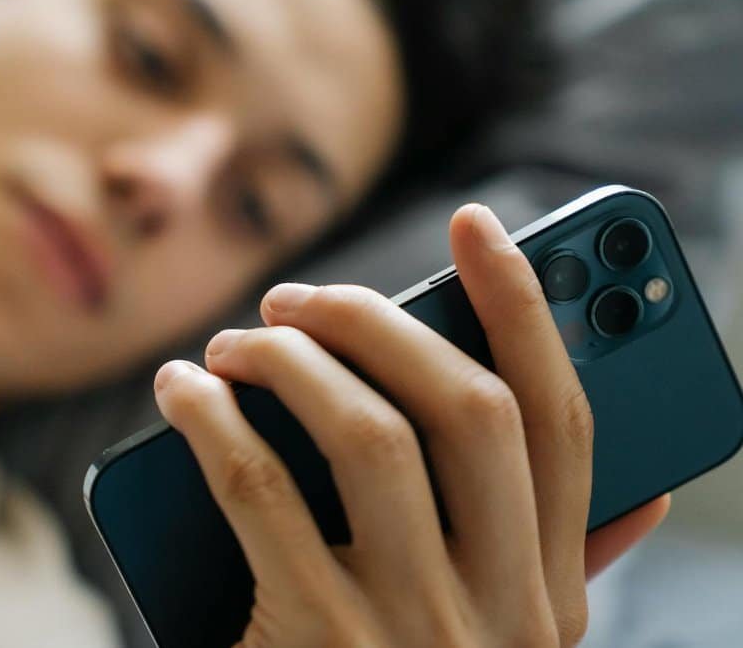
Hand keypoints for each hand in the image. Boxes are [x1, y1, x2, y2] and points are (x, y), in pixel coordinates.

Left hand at [153, 205, 668, 646]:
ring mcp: (411, 629)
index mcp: (551, 596)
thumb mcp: (504, 646)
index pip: (564, 422)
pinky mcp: (315, 642)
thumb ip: (563, 569)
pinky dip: (211, 419)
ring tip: (235, 343)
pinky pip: (257, 488)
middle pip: (467, 410)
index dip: (526, 308)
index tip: (477, 223)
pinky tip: (183, 391)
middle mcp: (502, 611)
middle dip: (378, 323)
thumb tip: (646, 490)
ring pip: (365, 433)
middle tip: (296, 298)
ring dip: (290, 363)